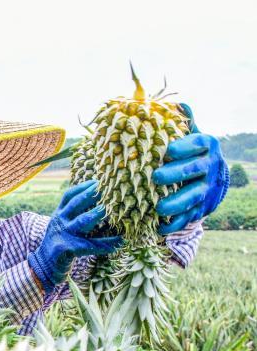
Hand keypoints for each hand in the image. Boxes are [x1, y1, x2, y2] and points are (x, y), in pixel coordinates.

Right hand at [27, 179, 123, 293]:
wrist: (44, 265)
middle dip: (92, 195)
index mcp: (59, 214)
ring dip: (98, 214)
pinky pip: (91, 246)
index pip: (69, 196)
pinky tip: (118, 243)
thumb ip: (72, 215)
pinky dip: (106, 244)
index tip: (97, 181)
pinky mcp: (67, 249)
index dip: (83, 187)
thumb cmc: (59, 243)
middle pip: (76, 204)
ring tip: (112, 210)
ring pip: (83, 222)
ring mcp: (63, 235)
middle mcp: (60, 221)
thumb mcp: (61, 225)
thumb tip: (97, 204)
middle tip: (108, 189)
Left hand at [151, 103, 229, 234]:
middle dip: (176, 174)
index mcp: (205, 145)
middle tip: (156, 177)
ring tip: (159, 208)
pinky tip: (161, 228)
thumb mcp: (190, 133)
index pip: (197, 143)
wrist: (212, 175)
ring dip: (177, 203)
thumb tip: (177, 103)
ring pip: (193, 196)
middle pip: (194, 170)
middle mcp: (209, 167)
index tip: (168, 150)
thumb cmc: (191, 150)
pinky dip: (176, 224)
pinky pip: (190, 217)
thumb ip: (182, 121)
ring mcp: (206, 188)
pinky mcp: (202, 207)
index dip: (184, 147)